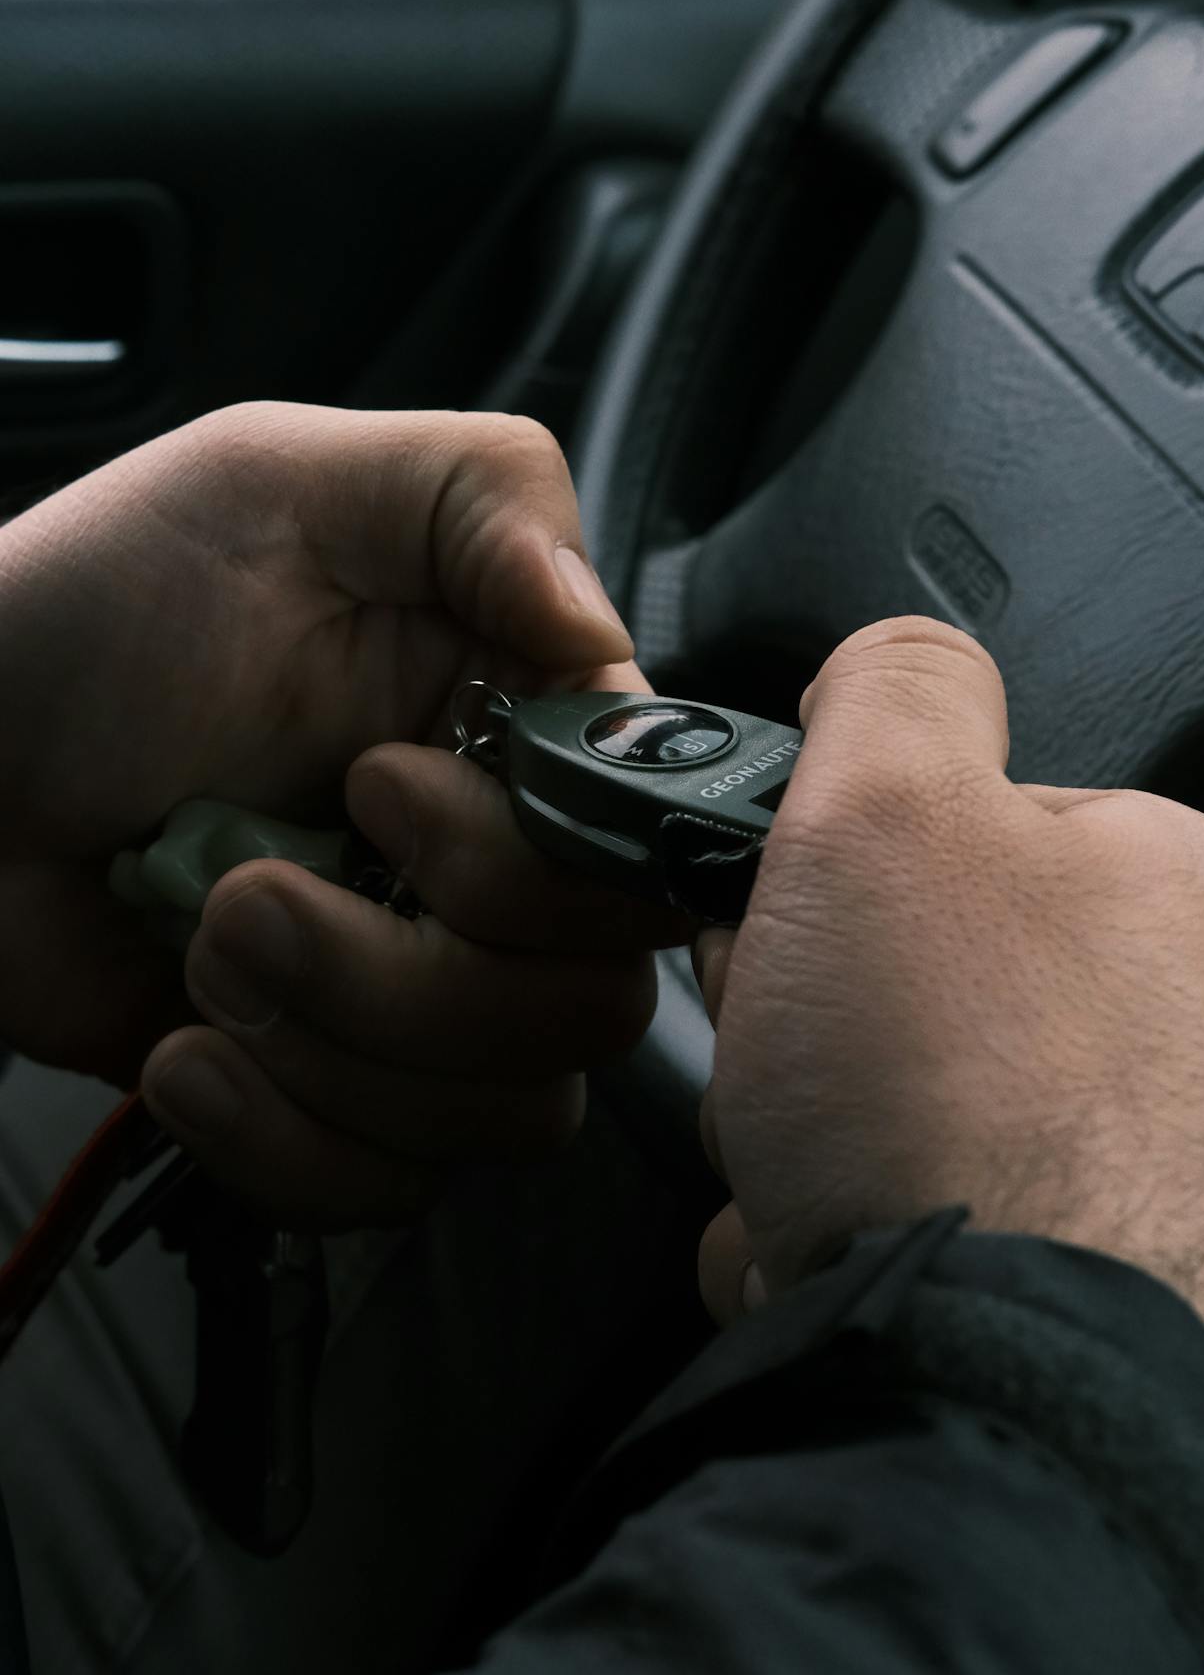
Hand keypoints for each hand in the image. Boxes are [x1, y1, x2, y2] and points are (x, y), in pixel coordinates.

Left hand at [0, 403, 682, 1220]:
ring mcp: (420, 1000)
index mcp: (514, 733)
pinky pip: (393, 1190)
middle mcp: (495, 878)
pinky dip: (281, 1140)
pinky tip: (185, 1050)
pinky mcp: (335, 1096)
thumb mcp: (277, 484)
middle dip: (406, 976)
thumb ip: (483, 495)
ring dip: (328, 1049)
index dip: (537, 865)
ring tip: (201, 945)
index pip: (646, 856)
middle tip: (252, 885)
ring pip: (507, 1116)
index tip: (383, 789)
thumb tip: (600, 634)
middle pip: (590, 1010)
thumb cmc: (87, 616)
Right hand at [694, 619, 1203, 1449]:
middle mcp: (1197, 1034)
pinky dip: (857, 1259)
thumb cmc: (969, 1111)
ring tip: (817, 1199)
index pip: (951, 832)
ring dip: (812, 1158)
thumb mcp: (889, 812)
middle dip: (811, 1038)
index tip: (777, 923)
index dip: (827, 872)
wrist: (1007, 1415)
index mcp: (1167, 885)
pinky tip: (846, 1280)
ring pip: (906, 1130)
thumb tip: (897, 655)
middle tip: (792, 1081)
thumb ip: (893, 692)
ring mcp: (1167, 1189)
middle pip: (918, 992)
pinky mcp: (1112, 1319)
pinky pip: (932, 1249)